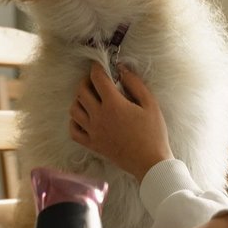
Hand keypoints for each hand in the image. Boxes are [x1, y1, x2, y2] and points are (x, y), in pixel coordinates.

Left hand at [69, 62, 172, 181]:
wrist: (150, 162)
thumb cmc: (154, 133)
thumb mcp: (150, 104)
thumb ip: (135, 83)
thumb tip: (121, 69)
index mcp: (113, 104)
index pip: (97, 79)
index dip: (96, 68)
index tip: (99, 64)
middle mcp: (99, 117)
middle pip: (81, 92)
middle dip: (86, 81)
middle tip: (94, 79)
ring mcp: (93, 132)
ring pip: (74, 110)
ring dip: (79, 99)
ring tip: (89, 97)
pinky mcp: (92, 144)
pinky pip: (74, 131)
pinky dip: (75, 121)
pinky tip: (84, 117)